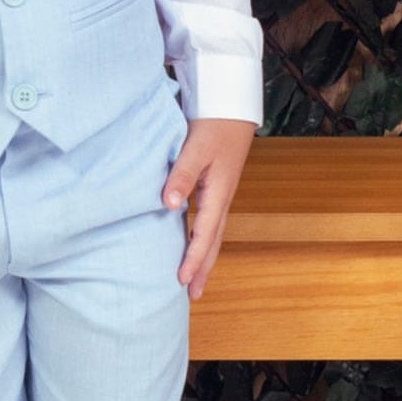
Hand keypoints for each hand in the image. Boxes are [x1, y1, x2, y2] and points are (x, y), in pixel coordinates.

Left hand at [162, 118, 254, 299]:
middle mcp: (222, 198)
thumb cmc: (214, 124)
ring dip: (204, 257)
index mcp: (218, 193)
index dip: (193, 259)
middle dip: (203, 269)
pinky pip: (210, 221)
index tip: (182, 282)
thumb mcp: (196, 148)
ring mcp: (220, 193)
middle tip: (194, 295)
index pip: (204, 234)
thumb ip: (182, 175)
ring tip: (195, 280)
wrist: (232, 105)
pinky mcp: (216, 186)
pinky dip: (202, 239)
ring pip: (213, 233)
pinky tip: (193, 243)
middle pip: (213, 241)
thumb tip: (169, 205)